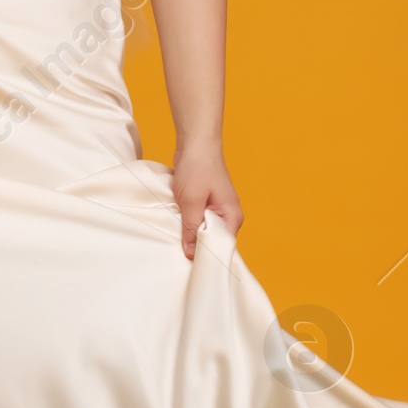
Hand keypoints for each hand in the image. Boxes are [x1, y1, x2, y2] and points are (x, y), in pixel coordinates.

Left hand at [171, 142, 242, 259]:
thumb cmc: (198, 168)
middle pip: (211, 242)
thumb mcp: (191, 201)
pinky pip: (197, 222)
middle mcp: (229, 217)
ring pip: (202, 232)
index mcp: (232, 218)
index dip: (205, 257)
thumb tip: (191, 255)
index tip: (188, 263)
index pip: (221, 247)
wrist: (195, 143)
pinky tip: (176, 225)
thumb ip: (191, 228)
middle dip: (195, 246)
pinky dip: (186, 223)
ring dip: (189, 233)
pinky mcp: (206, 206)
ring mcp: (218, 211)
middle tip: (177, 251)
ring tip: (175, 237)